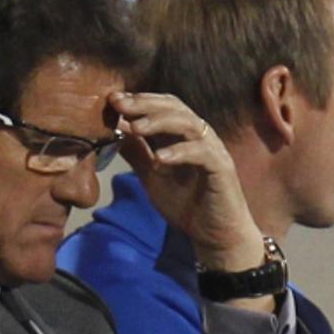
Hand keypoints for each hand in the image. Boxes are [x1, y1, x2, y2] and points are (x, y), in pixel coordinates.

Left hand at [113, 92, 264, 272]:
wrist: (214, 234)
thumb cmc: (186, 202)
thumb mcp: (152, 175)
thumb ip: (136, 153)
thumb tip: (113, 131)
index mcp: (181, 135)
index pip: (161, 106)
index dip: (138, 100)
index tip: (112, 100)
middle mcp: (198, 136)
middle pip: (174, 107)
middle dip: (145, 104)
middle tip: (120, 104)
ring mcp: (212, 150)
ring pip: (189, 124)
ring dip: (160, 122)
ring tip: (136, 127)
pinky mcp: (222, 168)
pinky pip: (203, 153)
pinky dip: (181, 152)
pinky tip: (160, 158)